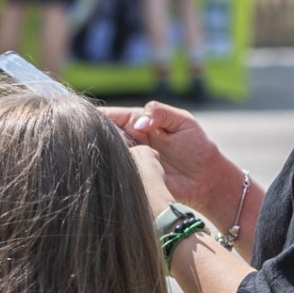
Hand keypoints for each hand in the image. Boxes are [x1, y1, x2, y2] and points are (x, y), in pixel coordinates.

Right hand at [105, 101, 232, 217]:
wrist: (206, 180)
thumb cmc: (197, 147)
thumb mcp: (183, 121)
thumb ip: (160, 113)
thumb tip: (139, 123)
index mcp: (137, 121)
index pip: (108, 116)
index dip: (94, 116)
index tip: (87, 120)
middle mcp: (128, 141)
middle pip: (101, 136)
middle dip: (98, 137)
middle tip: (115, 141)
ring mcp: (128, 160)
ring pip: (104, 155)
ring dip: (105, 154)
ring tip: (124, 155)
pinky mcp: (132, 179)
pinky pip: (116, 174)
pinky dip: (114, 172)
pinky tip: (121, 170)